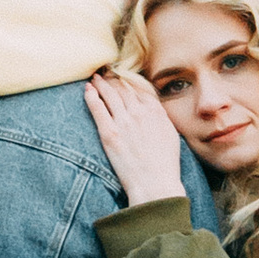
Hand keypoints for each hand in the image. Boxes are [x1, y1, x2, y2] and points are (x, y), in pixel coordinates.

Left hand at [86, 67, 186, 206]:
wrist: (155, 184)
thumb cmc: (165, 165)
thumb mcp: (171, 135)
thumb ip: (161, 118)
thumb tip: (154, 108)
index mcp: (156, 112)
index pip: (139, 89)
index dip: (129, 81)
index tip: (122, 77)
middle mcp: (139, 112)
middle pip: (123, 88)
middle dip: (114, 79)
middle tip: (106, 73)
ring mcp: (123, 121)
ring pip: (110, 94)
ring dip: (101, 83)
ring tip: (95, 78)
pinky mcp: (109, 133)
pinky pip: (97, 108)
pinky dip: (92, 96)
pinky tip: (87, 89)